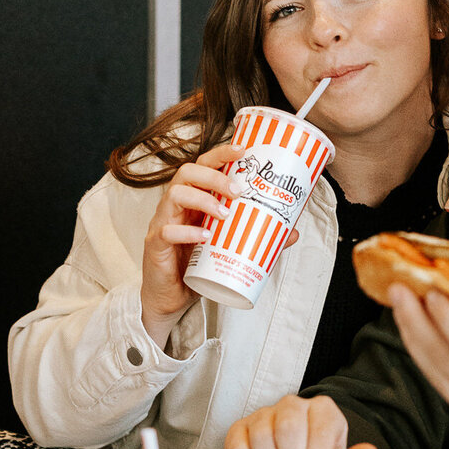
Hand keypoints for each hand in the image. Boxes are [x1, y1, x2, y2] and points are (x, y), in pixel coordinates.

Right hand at [140, 142, 242, 348]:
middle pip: (187, 172)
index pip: (203, 166)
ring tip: (225, 214)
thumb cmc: (196, 267)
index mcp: (193, 200)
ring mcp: (163, 223)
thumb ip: (257, 237)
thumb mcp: (229, 248)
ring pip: (174, 195)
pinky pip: (167, 230)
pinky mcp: (155, 245)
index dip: (220, 154)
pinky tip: (206, 237)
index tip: (243, 150)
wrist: (169, 299)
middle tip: (238, 190)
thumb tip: (293, 232)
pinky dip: (188, 231)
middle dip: (214, 175)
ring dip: (203, 199)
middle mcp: (176, 206)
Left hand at [389, 285, 448, 448]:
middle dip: (414, 319)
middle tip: (398, 290)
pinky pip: (439, 382)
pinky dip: (424, 354)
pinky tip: (417, 333)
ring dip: (411, 335)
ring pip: (432, 370)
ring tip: (400, 305)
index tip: (431, 289)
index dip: (445, 315)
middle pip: (441, 357)